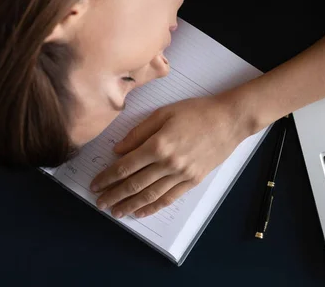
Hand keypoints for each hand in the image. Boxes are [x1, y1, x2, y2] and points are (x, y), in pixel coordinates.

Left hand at [90, 95, 249, 218]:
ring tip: (115, 211)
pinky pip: (169, 198)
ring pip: (150, 195)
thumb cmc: (196, 111)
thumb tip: (117, 150)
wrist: (229, 120)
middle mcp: (168, 163)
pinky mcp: (193, 180)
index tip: (95, 185)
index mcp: (157, 145)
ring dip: (130, 205)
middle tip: (99, 203)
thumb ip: (138, 132)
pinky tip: (141, 212)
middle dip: (114, 195)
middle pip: (134, 184)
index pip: (125, 167)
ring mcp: (181, 174)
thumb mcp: (163, 113)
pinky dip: (154, 207)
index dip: (107, 178)